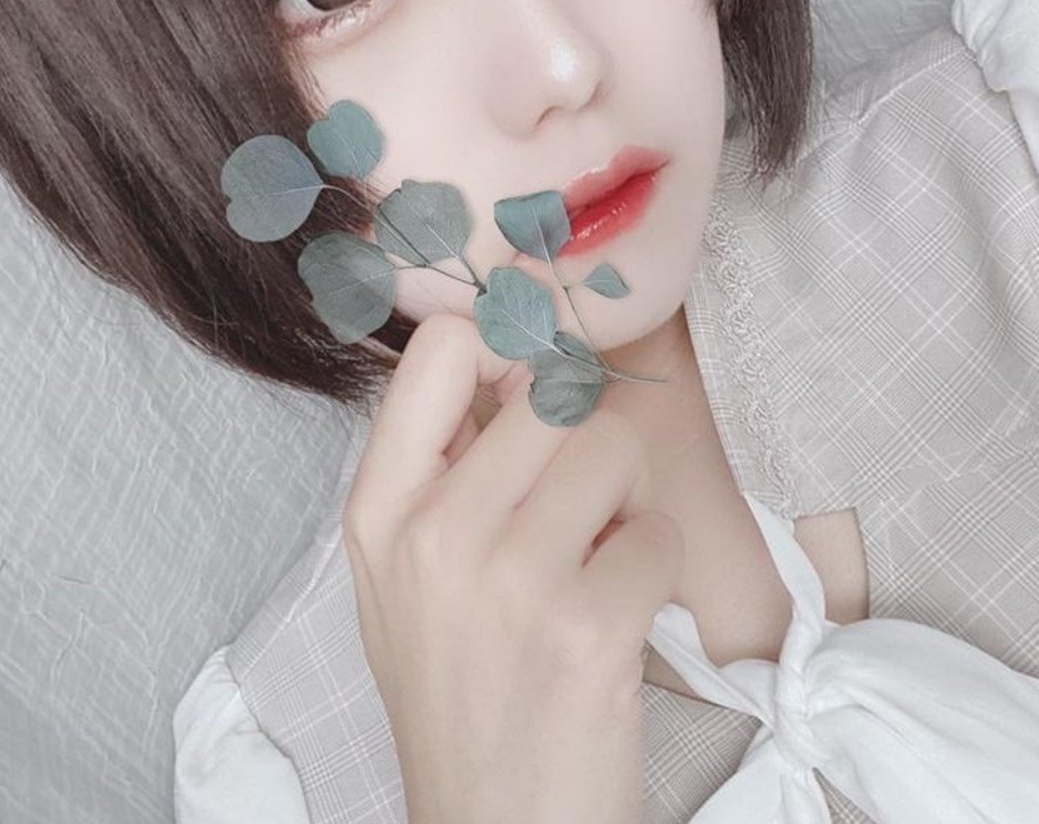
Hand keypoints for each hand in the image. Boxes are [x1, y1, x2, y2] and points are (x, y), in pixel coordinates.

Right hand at [342, 313, 681, 823]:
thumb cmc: (461, 693)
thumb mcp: (404, 576)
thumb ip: (442, 469)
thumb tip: (514, 352)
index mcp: (379, 512)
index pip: (439, 349)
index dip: (507, 346)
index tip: (535, 379)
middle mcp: (432, 536)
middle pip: (550, 393)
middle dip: (585, 439)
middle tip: (581, 499)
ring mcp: (509, 582)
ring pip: (613, 449)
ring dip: (626, 503)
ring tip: (596, 563)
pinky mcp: (587, 630)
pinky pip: (659, 534)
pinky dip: (655, 571)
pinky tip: (618, 619)